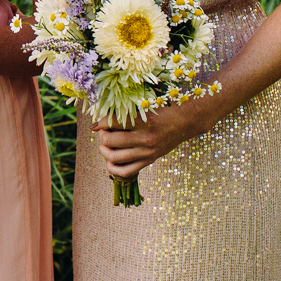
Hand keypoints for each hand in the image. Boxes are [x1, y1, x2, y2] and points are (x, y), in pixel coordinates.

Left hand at [94, 99, 212, 178]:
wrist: (184, 123)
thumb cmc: (162, 112)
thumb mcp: (143, 108)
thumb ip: (122, 115)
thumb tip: (96, 125)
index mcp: (143, 121)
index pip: (112, 123)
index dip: (101, 122)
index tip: (100, 122)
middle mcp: (145, 138)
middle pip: (110, 141)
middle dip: (101, 136)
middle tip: (104, 132)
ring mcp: (147, 152)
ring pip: (114, 157)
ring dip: (104, 151)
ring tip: (106, 145)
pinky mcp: (149, 161)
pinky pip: (125, 172)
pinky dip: (113, 168)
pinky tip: (111, 160)